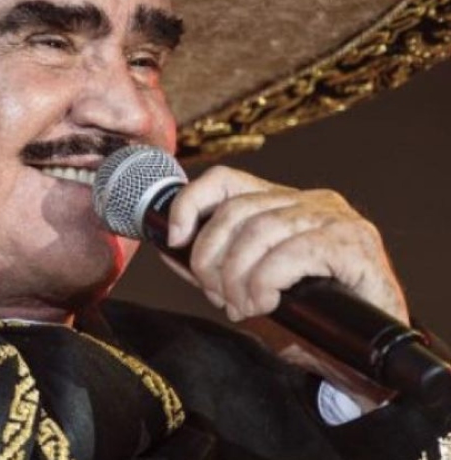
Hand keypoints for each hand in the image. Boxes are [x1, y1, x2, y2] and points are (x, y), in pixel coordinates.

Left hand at [163, 166, 406, 403]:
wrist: (369, 356)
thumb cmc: (312, 321)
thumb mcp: (250, 289)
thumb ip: (213, 267)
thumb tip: (167, 248)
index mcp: (283, 203)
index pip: (226, 180)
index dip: (191, 202)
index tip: (175, 238)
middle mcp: (311, 201)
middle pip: (236, 211)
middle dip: (211, 258)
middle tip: (218, 297)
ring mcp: (336, 219)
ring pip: (260, 231)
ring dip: (238, 276)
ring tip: (243, 307)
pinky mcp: (356, 244)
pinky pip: (293, 253)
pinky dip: (267, 280)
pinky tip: (267, 303)